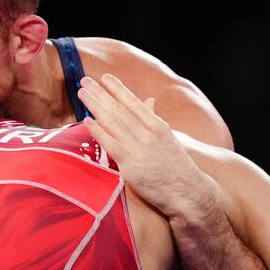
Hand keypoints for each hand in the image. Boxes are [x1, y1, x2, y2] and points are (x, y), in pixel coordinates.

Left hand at [77, 73, 216, 217]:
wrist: (187, 192)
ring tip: (82, 94)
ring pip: (114, 123)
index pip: (134, 103)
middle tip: (85, 81)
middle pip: (120, 110)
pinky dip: (99, 131)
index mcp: (158, 126)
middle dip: (101, 94)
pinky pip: (111, 145)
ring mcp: (140, 149)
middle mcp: (149, 134)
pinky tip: (87, 121)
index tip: (105, 77)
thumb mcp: (168, 138)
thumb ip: (154, 119)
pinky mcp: (131, 166)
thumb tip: (148, 101)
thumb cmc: (176, 166)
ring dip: (96, 106)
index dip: (118, 89)